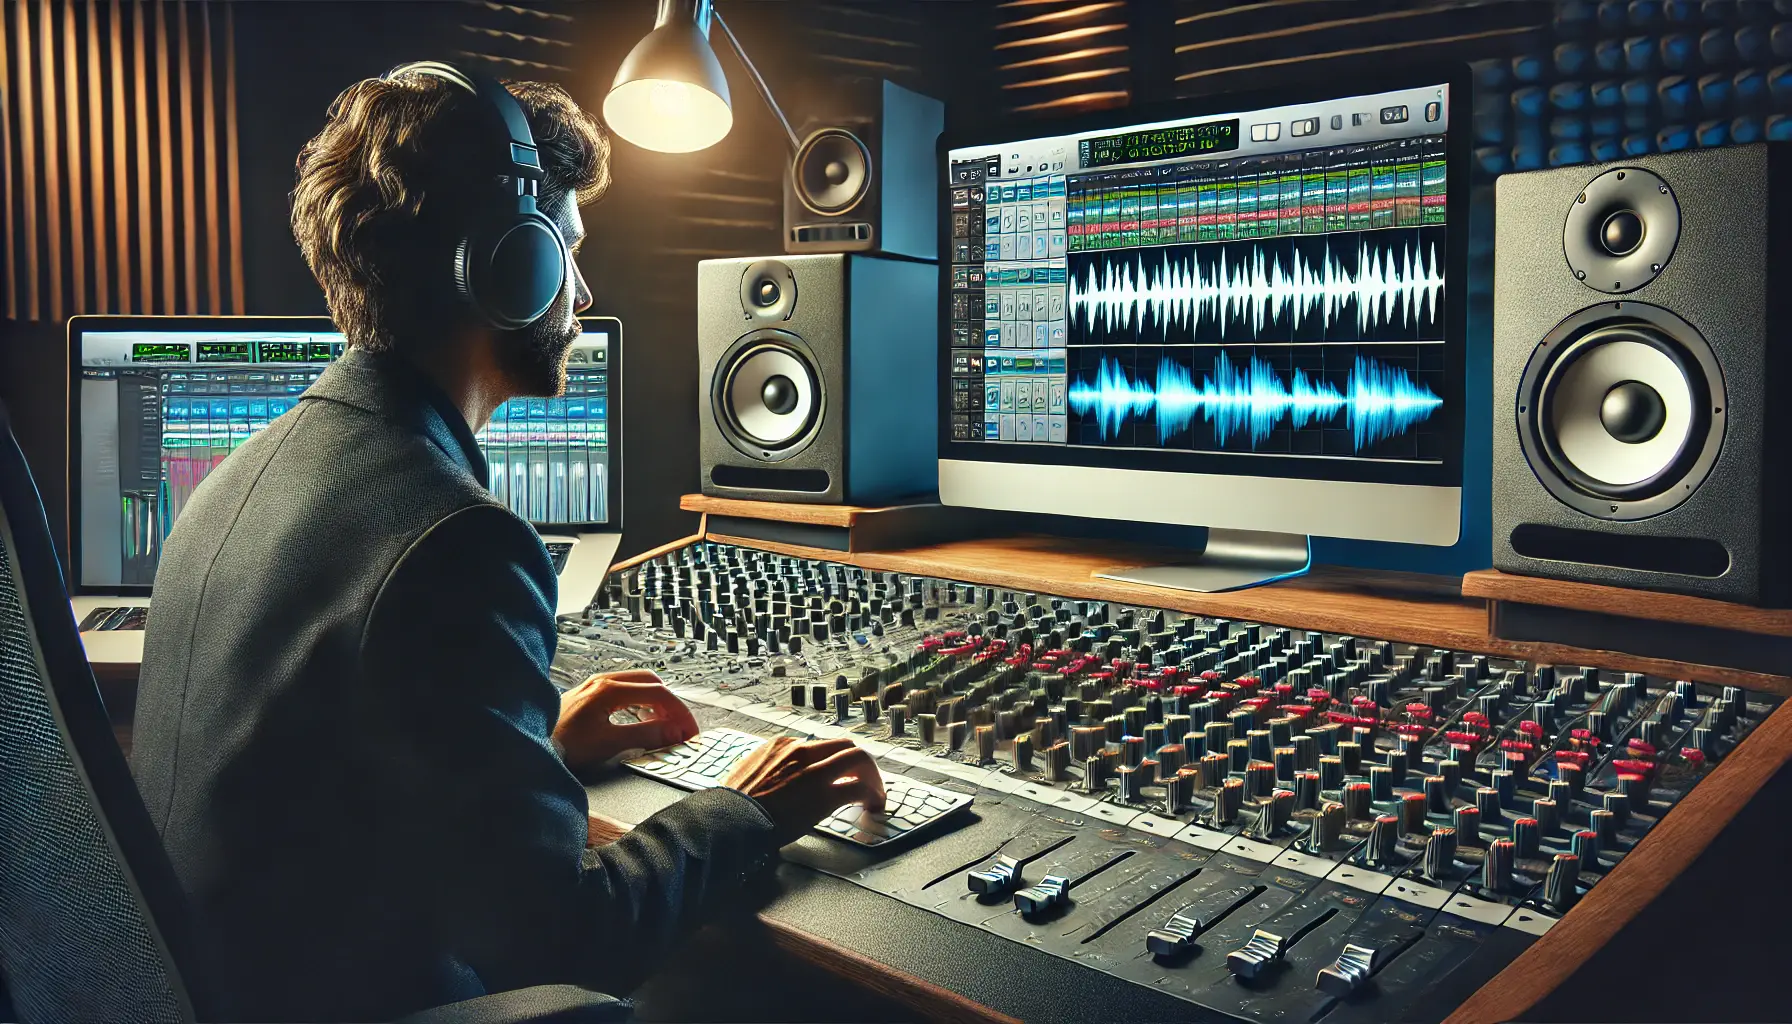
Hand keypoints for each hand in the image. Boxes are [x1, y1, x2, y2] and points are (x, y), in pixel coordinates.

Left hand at [554, 669, 698, 770]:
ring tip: (666, 724)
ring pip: (639, 684)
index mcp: (609, 689)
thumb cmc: (562, 746)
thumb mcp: (608, 744)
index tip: (689, 731)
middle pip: (651, 682)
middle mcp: (603, 681)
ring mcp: (595, 685)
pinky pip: (625, 690)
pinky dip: (642, 702)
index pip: (658, 693)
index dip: (678, 713)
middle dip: (671, 704)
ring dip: (657, 702)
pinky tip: (643, 718)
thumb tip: (673, 732)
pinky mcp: (589, 694)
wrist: (531, 748)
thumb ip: (645, 736)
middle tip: (681, 726)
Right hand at [721, 736, 885, 845]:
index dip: (833, 762)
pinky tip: (872, 806)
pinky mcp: (823, 792)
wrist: (728, 819)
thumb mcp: (748, 777)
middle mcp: (799, 750)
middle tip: (866, 781)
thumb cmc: (732, 807)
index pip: (819, 746)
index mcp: (779, 746)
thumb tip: (772, 787)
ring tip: (875, 794)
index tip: (838, 775)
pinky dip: (871, 794)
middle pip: (844, 746)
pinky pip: (858, 786)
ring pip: (858, 759)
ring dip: (871, 776)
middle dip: (859, 763)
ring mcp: (812, 769)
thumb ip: (766, 774)